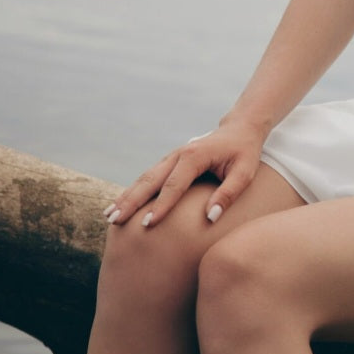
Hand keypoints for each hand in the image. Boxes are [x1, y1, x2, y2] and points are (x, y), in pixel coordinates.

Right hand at [105, 120, 265, 230]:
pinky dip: (133, 191)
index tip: (147, 224)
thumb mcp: (245, 172)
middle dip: (131, 201)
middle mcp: (178, 154)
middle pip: (150, 180)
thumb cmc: (244, 152)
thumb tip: (211, 218)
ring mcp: (172, 157)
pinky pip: (149, 178)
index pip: (174, 185)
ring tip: (109, 216)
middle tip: (115, 221)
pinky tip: (121, 204)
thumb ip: (229, 194)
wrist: (240, 129)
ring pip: (145, 178)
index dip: (161, 205)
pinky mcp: (170, 162)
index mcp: (195, 156)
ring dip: (127, 196)